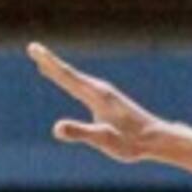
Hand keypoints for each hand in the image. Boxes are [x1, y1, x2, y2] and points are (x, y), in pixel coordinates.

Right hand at [28, 42, 163, 161]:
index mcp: (98, 96)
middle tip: (33, 48)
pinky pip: (84, 87)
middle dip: (50, 62)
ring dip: (59, 70)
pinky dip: (70, 80)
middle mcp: (101, 91)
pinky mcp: (109, 102)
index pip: (68, 76)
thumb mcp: (104, 139)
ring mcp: (106, 96)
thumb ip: (81, 132)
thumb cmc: (132, 142)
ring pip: (77, 79)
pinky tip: (69, 81)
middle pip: (70, 74)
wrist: (158, 140)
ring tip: (43, 63)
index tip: (34, 49)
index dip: (50, 63)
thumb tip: (57, 128)